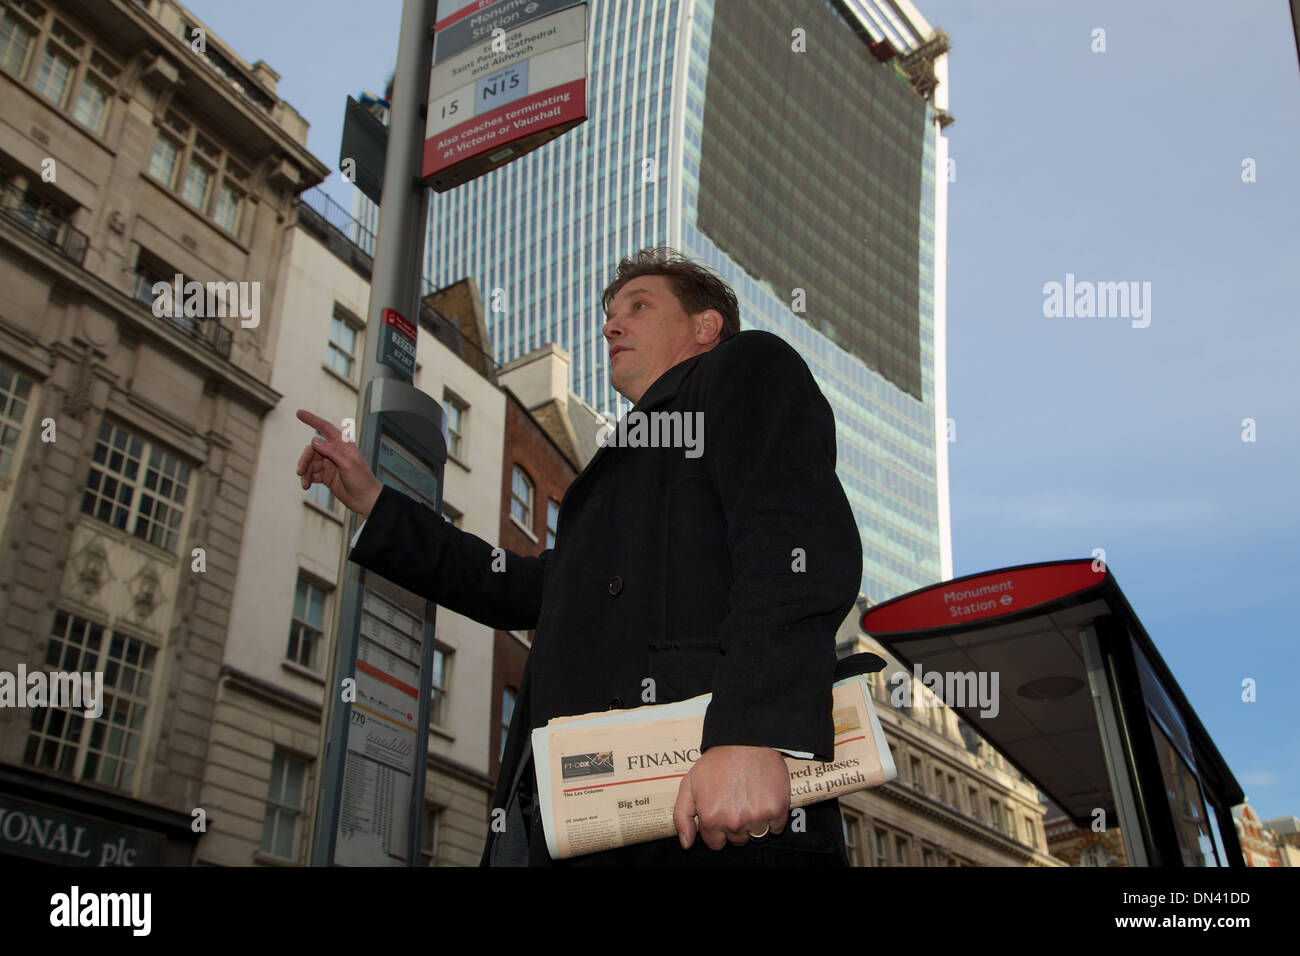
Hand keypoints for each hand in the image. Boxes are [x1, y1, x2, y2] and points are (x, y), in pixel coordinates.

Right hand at [295, 409, 382, 516]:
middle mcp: (335, 452)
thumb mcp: (348, 464)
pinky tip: (306, 486)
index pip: (324, 428)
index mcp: (343, 444)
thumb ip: (332, 452)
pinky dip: (307, 478)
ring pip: (310, 462)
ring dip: (304, 471)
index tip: (299, 413)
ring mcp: (330, 464)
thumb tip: (314, 440)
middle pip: (312, 449)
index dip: (312, 419)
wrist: (365, 500)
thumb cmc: (362, 480)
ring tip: (304, 482)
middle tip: (300, 470)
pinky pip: (311, 473)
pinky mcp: (326, 476)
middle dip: (305, 459)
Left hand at [672, 745, 789, 850]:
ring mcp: (757, 817)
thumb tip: (687, 844)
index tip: (721, 813)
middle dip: (735, 825)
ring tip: (749, 799)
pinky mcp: (777, 810)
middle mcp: (734, 822)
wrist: (745, 740)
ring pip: (756, 835)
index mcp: (712, 818)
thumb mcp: (689, 784)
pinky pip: (776, 828)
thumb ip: (682, 816)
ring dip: (754, 823)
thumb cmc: (717, 761)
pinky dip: (772, 818)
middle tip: (735, 801)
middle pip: (737, 840)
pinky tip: (764, 799)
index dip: (717, 829)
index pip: (716, 843)